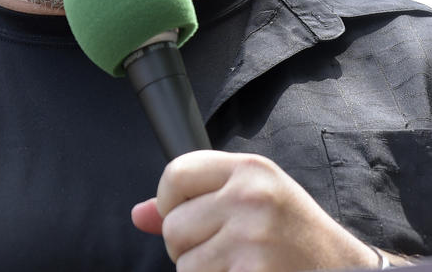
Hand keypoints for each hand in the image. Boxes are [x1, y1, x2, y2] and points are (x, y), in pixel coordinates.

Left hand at [131, 150, 379, 270]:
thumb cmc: (293, 236)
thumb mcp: (252, 201)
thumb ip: (194, 201)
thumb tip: (138, 215)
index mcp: (250, 169)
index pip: (175, 173)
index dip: (170, 201)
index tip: (188, 216)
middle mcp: (252, 197)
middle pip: (173, 226)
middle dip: (187, 248)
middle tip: (222, 252)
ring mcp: (254, 238)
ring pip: (185, 265)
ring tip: (239, 267)